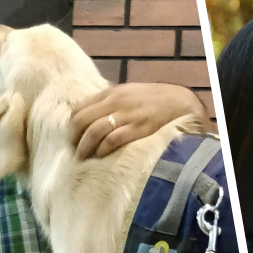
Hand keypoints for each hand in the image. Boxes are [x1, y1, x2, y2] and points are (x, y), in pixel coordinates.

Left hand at [71, 83, 207, 158]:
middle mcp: (115, 102)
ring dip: (84, 148)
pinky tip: (99, 157)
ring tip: (83, 159)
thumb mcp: (129, 94)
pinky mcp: (137, 128)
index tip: (71, 140)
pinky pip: (111, 140)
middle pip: (81, 120)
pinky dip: (101, 150)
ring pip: (92, 131)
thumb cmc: (154, 100)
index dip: (71, 127)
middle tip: (74, 152)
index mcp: (111, 93)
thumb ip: (111, 103)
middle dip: (73, 139)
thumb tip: (93, 117)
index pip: (79, 109)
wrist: (181, 103)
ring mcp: (126, 115)